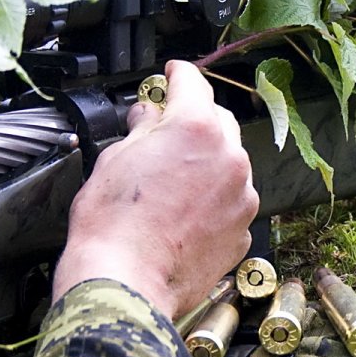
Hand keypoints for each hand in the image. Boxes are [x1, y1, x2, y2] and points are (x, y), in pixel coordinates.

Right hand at [51, 60, 258, 319]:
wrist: (125, 282)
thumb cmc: (112, 224)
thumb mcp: (116, 159)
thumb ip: (142, 129)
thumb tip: (150, 116)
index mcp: (196, 128)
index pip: (192, 82)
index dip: (177, 75)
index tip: (172, 75)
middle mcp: (229, 157)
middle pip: (217, 121)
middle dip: (193, 121)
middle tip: (164, 132)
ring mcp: (241, 195)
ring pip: (228, 163)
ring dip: (206, 164)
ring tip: (171, 185)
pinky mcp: (242, 229)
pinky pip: (230, 201)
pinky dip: (213, 200)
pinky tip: (183, 215)